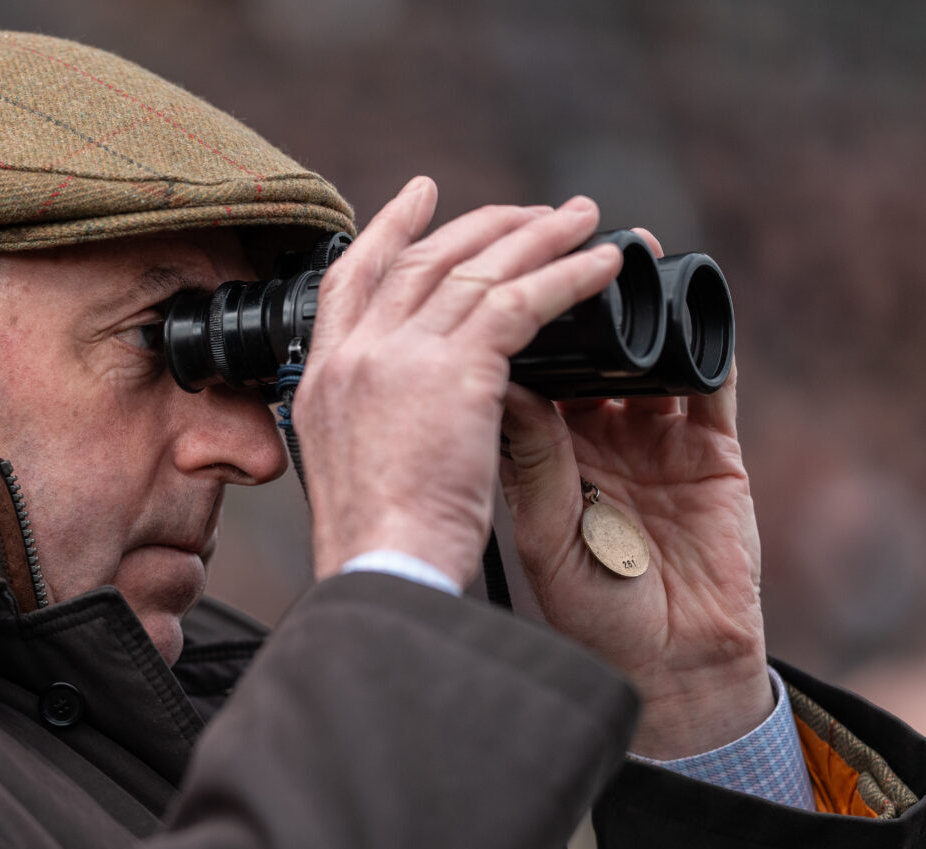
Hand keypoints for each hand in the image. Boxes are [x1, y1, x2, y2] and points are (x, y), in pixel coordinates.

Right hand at [295, 178, 623, 586]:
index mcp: (323, 380)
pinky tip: (601, 267)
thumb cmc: (378, 550)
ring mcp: (399, 356)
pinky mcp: (455, 371)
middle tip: (528, 209)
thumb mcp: (357, 470)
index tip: (419, 198)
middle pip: (420, 260)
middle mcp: (355, 356)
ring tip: (582, 219)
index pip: (350, 280)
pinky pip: (522, 302)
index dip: (387, 231)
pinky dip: (566, 277)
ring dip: (536, 237)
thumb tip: (417, 412)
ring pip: (476, 270)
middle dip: (479, 224)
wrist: (383, 573)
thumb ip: (381, 424)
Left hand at [498, 229, 770, 758]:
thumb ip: (531, 457)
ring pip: (641, 348)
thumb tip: (497, 379)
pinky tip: (691, 299)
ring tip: (622, 253)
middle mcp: (592, 436)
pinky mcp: (713, 449)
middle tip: (552, 234)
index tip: (482, 270)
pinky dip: (703, 335)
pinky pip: (710, 376)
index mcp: (538, 454)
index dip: (502, 321)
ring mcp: (654, 438)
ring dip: (633, 300)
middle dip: (565, 291)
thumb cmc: (593, 617)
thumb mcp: (545, 532)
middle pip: (578, 344)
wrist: (672, 672)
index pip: (515, 368)